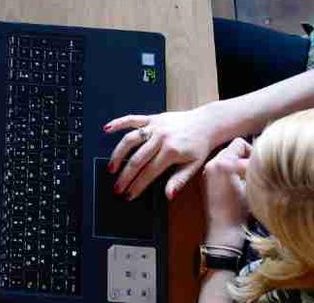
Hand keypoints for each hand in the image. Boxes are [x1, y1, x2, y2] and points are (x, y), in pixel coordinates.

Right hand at [105, 100, 249, 200]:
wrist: (206, 123)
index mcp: (171, 152)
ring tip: (111, 168)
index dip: (137, 185)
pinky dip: (119, 123)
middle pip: (137, 159)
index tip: (129, 195)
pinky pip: (133, 119)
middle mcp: (160, 138)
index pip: (149, 172)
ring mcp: (155, 126)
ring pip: (130, 140)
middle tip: (117, 188)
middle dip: (125, 176)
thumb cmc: (200, 146)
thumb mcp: (194, 166)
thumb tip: (168, 196)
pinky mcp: (152, 118)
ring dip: (118, 154)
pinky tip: (107, 129)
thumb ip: (179, 180)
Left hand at [202, 138, 251, 237]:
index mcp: (223, 163)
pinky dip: (229, 169)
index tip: (257, 164)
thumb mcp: (251, 185)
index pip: (239, 143)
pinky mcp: (206, 178)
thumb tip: (258, 159)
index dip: (251, 151)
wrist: (223, 228)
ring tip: (245, 177)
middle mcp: (212, 163)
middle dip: (243, 156)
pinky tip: (237, 182)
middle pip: (231, 148)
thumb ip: (252, 168)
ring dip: (236, 162)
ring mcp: (207, 170)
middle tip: (253, 170)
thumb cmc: (240, 210)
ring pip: (226, 156)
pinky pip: (220, 165)